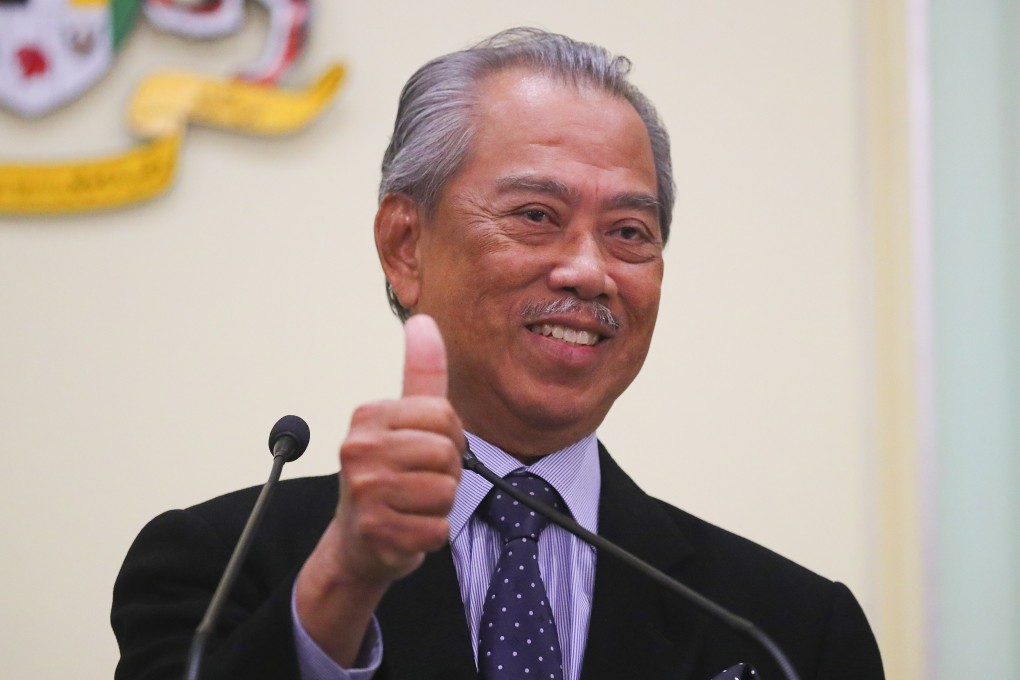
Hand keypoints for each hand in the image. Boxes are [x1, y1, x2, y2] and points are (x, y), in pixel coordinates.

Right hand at [295, 315, 463, 664]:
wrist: (357, 541)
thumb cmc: (388, 474)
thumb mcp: (403, 420)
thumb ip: (420, 373)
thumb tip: (423, 320)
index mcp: (367, 416)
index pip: (442, 414)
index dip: (450, 436)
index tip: (428, 449)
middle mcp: (357, 449)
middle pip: (445, 452)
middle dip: (446, 472)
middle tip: (419, 481)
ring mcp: (363, 491)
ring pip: (444, 491)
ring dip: (439, 504)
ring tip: (412, 503)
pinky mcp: (375, 531)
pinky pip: (437, 529)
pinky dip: (431, 533)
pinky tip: (408, 527)